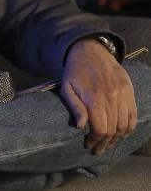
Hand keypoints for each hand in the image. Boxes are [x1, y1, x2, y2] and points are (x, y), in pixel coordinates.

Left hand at [61, 38, 135, 154]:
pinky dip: (128, 128)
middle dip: (105, 143)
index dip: (95, 140)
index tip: (88, 145)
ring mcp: (123, 94)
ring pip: (124, 125)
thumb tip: (80, 127)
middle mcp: (111, 97)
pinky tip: (120, 134)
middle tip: (98, 150)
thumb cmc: (75, 70)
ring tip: (108, 144)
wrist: (90, 50)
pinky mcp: (129, 91)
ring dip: (117, 138)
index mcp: (94, 97)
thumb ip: (74, 107)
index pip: (100, 128)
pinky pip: (133, 116)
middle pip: (112, 129)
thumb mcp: (66, 87)